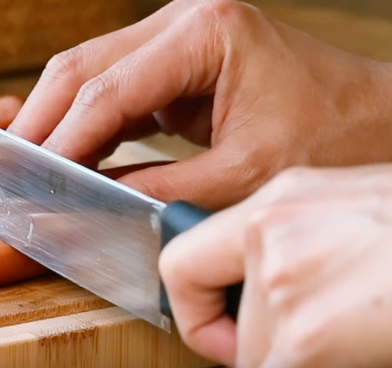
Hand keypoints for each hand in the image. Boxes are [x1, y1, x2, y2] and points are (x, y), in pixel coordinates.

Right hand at [7, 0, 391, 208]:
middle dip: (39, 122)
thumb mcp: (245, 176)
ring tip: (22, 165)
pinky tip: (61, 153)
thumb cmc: (335, 139)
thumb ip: (159, 191)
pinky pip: (109, 84)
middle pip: (80, 66)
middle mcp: (183, 18)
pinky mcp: (172, 55)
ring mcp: (174, 31)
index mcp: (205, 32)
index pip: (107, 90)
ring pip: (84, 70)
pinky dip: (82, 120)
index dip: (60, 140)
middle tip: (3, 169)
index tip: (27, 180)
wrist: (380, 120)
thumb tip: (86, 206)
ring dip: (53, 119)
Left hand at [159, 165, 391, 366]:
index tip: (223, 327)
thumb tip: (272, 297)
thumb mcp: (360, 218)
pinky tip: (364, 348)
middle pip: (209, 301)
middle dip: (242, 341)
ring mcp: (283, 279)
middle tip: (293, 350)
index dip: (196, 302)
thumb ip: (304, 247)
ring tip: (361, 337)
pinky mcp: (305, 334)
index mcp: (283, 198)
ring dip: (300, 360)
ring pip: (257, 354)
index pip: (186, 250)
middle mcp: (270, 229)